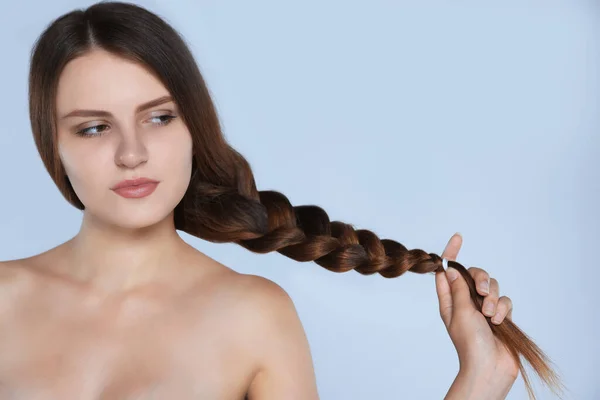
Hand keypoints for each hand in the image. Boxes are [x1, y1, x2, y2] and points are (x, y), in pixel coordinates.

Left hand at [435, 233, 518, 397]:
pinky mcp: (500, 315)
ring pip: (491, 286)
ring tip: (490, 315)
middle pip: (474, 275)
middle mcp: (466, 302)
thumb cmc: (470, 343)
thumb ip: (458, 288)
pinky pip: (504, 301)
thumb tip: (449, 267)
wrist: (490, 367)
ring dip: (492, 298)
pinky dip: (503, 309)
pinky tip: (499, 321)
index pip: (448, 270)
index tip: (458, 237)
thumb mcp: (460, 311)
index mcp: (450, 300)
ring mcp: (483, 309)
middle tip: (481, 292)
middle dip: (481, 279)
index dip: (451, 253)